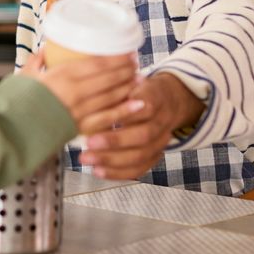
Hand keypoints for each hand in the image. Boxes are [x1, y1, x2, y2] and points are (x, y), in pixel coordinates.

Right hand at [21, 51, 139, 132]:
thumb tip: (46, 49)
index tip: (126, 53)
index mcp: (61, 75)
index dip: (116, 58)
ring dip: (127, 87)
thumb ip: (37, 61)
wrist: (10, 129)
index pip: (98, 64)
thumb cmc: (14, 101)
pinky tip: (137, 104)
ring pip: (111, 96)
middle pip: (109, 78)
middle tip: (135, 64)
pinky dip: (124, 111)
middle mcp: (75, 91)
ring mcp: (79, 110)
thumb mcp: (24, 75)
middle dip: (126, 70)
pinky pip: (107, 118)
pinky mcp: (79, 127)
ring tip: (138, 80)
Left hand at [78, 72, 204, 178]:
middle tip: (88, 143)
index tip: (100, 117)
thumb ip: (114, 88)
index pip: (145, 107)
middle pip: (143, 135)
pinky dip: (118, 172)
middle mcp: (162, 121)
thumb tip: (90, 93)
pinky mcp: (155, 155)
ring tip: (88, 159)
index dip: (124, 114)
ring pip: (141, 155)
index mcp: (155, 98)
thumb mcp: (128, 81)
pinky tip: (98, 171)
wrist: (165, 101)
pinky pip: (139, 169)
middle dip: (114, 141)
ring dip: (112, 160)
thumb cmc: (136, 90)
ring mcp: (161, 141)